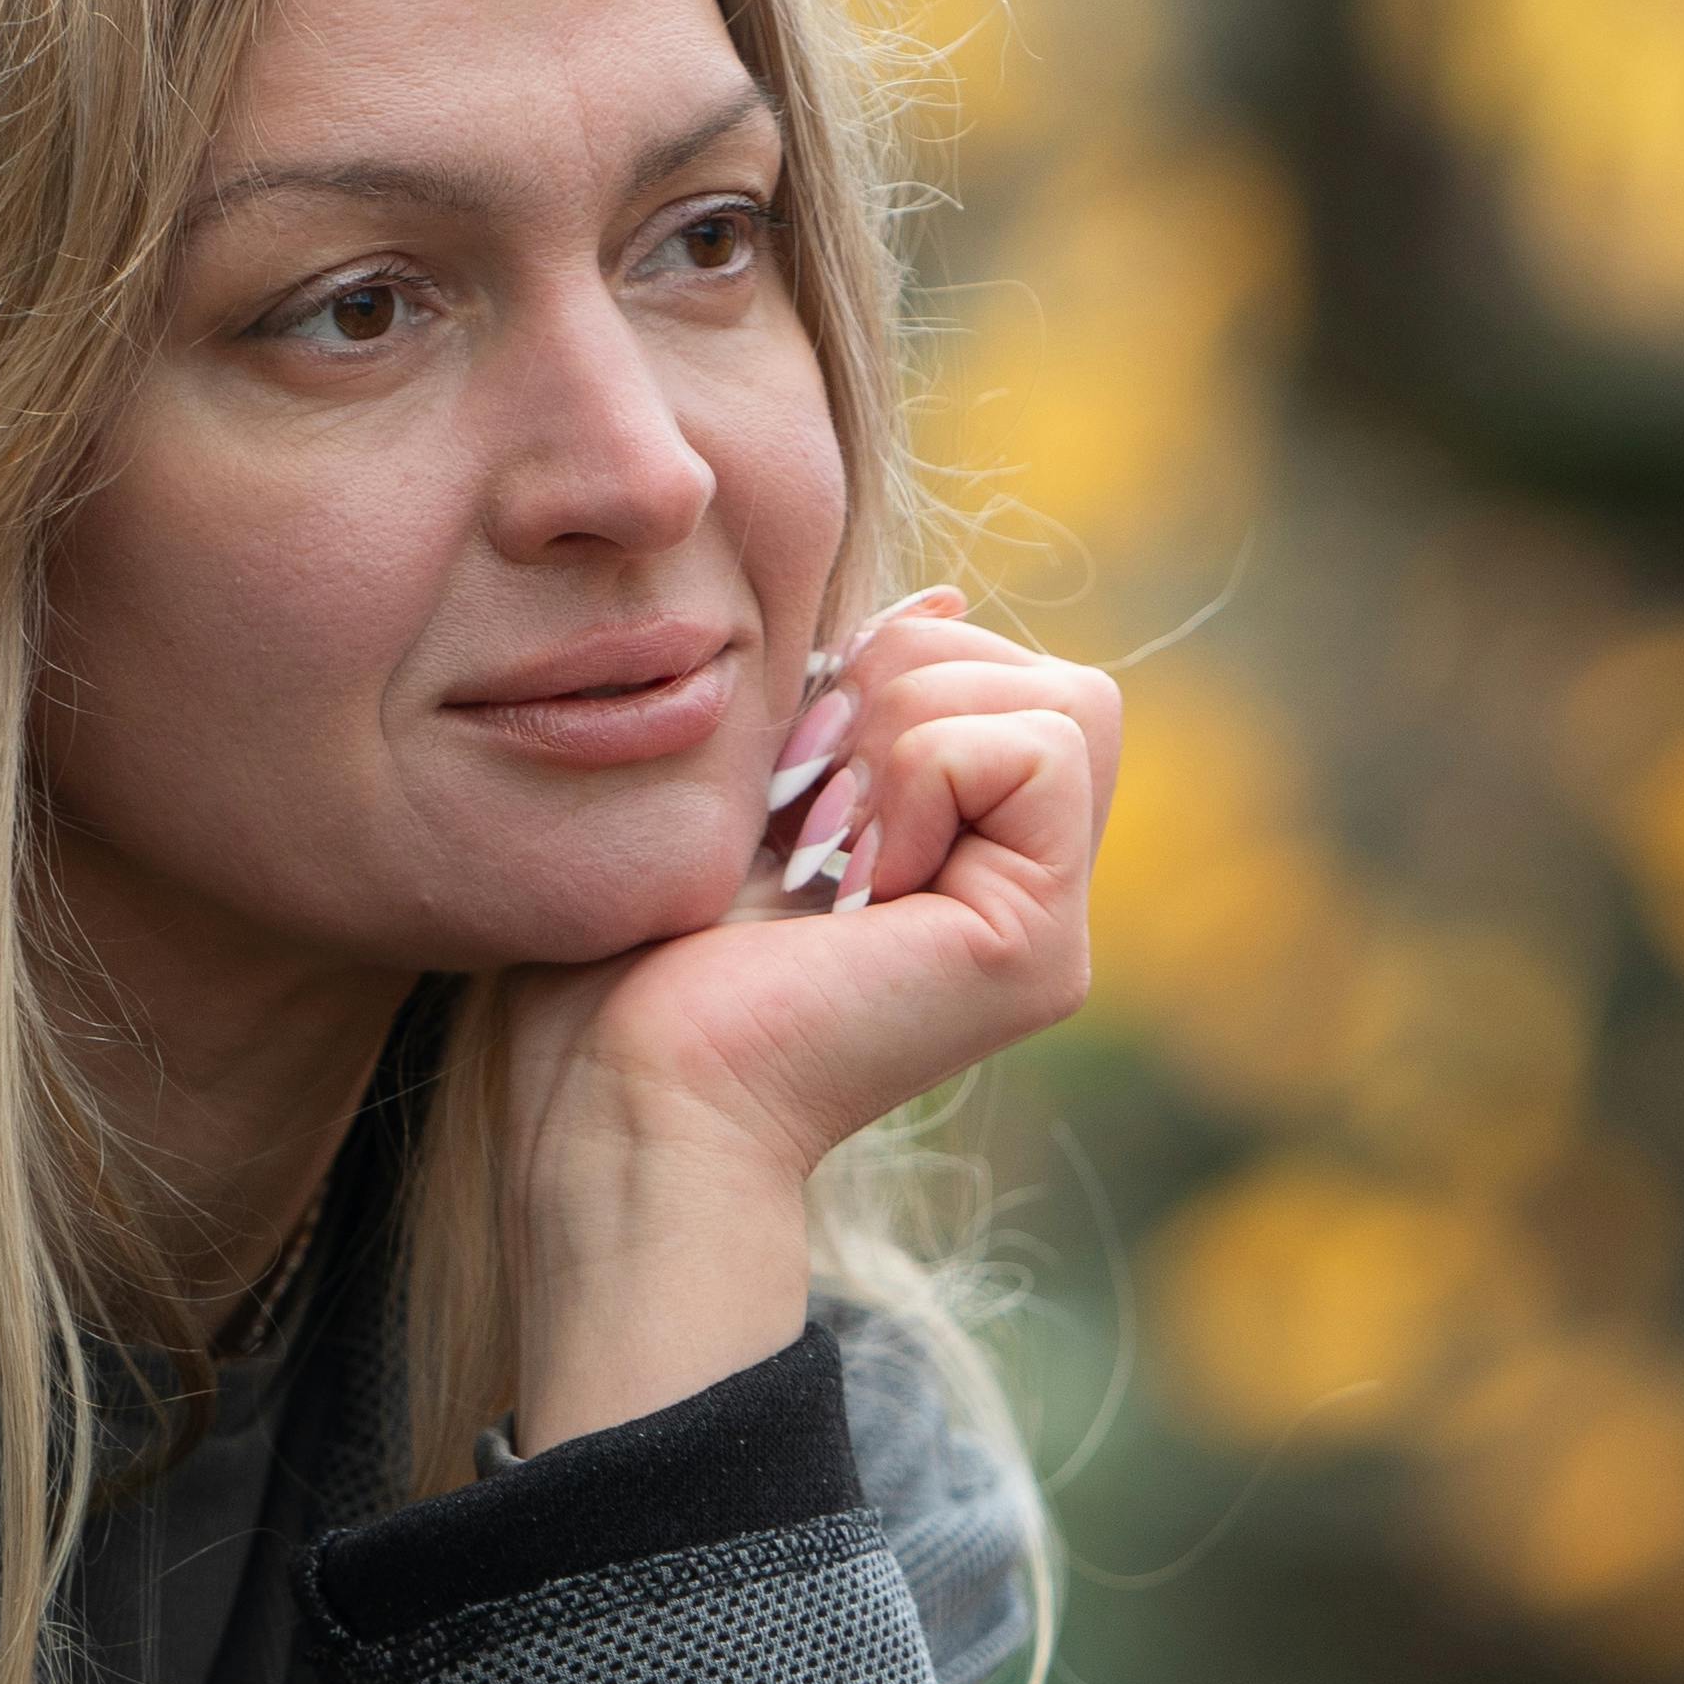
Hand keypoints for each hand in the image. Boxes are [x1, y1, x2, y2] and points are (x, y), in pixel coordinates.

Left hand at [496, 594, 1121, 1447]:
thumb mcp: (757, 772)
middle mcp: (1025, 897)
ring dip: (906, 731)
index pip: (1010, 674)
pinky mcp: (1040, 948)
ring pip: (1066, 700)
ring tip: (822, 841)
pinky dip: (923, 772)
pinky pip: (1042, 749)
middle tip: (806, 803)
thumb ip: (853, 693)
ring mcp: (1045, 930)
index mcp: (966, 855)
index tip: (791, 772)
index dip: (902, 664)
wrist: (617, 1080)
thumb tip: (947, 603)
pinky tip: (849, 876)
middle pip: (1054, 678)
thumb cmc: (638, 946)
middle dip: (909, 683)